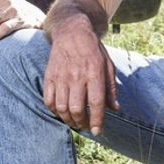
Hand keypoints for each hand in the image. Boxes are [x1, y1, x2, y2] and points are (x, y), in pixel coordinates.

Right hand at [43, 16, 117, 133]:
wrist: (71, 32)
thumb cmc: (93, 50)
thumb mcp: (108, 66)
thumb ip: (111, 88)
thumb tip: (115, 108)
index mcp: (94, 73)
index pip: (96, 103)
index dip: (97, 120)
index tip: (98, 132)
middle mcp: (76, 76)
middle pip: (77, 109)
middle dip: (82, 123)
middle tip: (86, 126)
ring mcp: (61, 77)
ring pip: (62, 107)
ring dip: (69, 120)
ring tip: (75, 122)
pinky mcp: (49, 76)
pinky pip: (49, 100)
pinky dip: (55, 111)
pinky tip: (62, 112)